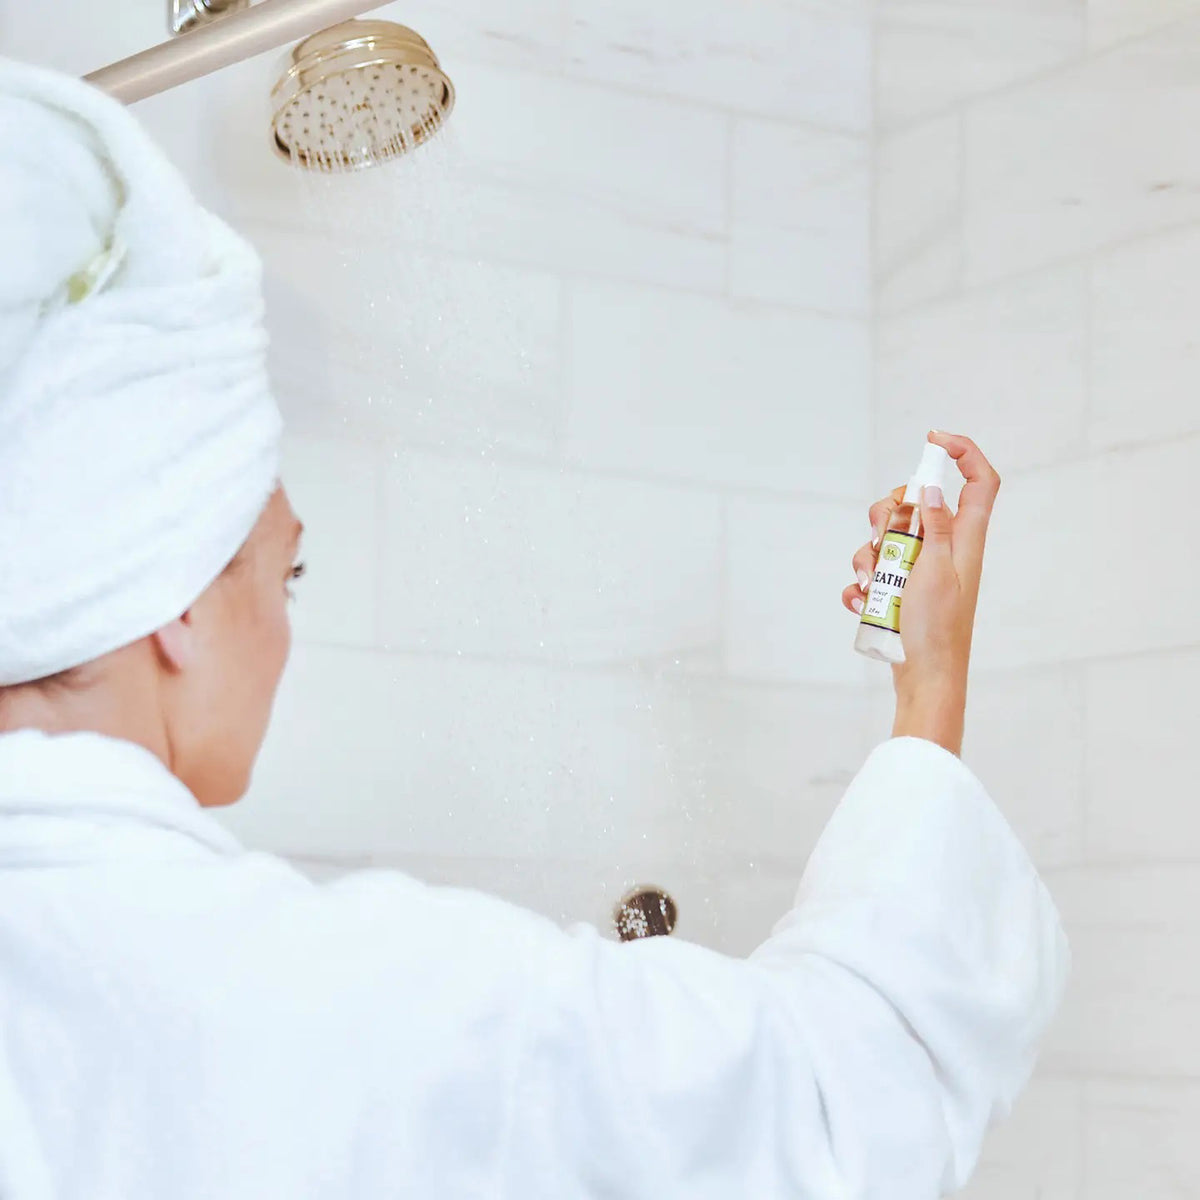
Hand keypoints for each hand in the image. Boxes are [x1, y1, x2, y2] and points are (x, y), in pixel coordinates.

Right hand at [842, 432, 1000, 753]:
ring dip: (867, 556)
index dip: (963, 452)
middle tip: (882, 535)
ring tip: (869, 586)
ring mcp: (918, 569)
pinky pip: (871, 572)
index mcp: (965, 539)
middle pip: (915, 502)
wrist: (925, 678)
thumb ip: (935, 527)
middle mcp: (943, 548)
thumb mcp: (936, 570)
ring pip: (886, 536)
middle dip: (888, 512)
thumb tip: (931, 487)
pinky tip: (860, 603)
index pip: (979, 481)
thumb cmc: (939, 629)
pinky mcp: (898, 590)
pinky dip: (860, 584)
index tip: (931, 440)